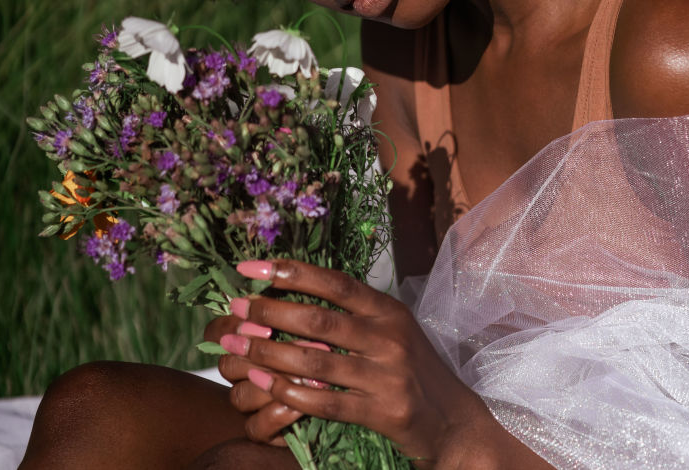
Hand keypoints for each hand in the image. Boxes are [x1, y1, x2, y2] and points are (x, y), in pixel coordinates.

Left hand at [204, 259, 491, 464]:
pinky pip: (326, 403)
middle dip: (271, 312)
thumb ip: (355, 310)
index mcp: (388, 309)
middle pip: (320, 319)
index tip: (250, 268)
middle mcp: (389, 337)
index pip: (334, 281)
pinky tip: (266, 384)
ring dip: (271, 353)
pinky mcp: (382, 412)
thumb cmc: (411, 367)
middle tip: (236, 309)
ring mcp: (386, 376)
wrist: (452, 420)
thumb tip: (296, 287)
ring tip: (238, 348)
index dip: (290, 271)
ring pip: (317, 361)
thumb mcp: (392, 328)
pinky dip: (292, 393)